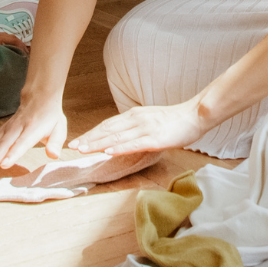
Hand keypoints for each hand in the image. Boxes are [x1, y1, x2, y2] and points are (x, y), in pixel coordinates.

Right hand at [0, 95, 68, 173]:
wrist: (40, 96)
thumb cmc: (50, 116)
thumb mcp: (60, 128)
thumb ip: (56, 143)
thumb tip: (54, 155)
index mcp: (33, 129)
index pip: (22, 142)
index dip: (13, 153)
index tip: (4, 164)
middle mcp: (19, 127)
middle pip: (4, 143)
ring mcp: (9, 127)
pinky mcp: (3, 129)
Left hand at [68, 99, 208, 156]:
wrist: (195, 115)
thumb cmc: (175, 120)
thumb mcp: (150, 120)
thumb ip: (135, 126)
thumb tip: (121, 137)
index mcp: (134, 115)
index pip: (107, 125)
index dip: (91, 133)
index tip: (77, 141)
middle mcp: (136, 119)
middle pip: (107, 130)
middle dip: (88, 139)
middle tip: (72, 147)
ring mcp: (145, 129)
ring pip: (116, 137)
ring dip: (97, 144)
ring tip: (83, 149)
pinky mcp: (155, 138)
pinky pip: (133, 144)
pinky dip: (118, 148)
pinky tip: (107, 152)